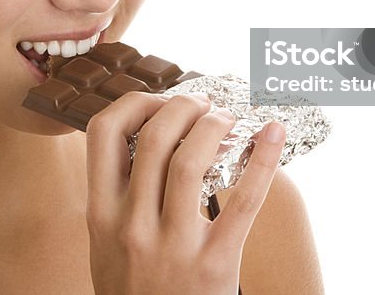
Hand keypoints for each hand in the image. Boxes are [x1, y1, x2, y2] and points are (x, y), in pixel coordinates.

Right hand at [85, 91, 286, 293]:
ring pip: (190, 160)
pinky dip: (262, 160)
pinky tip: (273, 133)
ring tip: (226, 118)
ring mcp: (172, 246)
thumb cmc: (134, 293)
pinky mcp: (215, 265)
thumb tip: (145, 136)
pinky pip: (243, 202)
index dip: (133, 102)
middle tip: (202, 102)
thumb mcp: (105, 247)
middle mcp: (131, 226)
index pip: (102, 133)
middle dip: (182, 105)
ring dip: (213, 125)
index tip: (158, 100)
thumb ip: (116, 199)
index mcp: (100, 216)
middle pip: (153, 137)